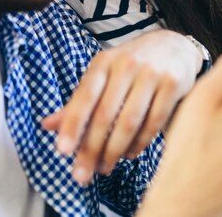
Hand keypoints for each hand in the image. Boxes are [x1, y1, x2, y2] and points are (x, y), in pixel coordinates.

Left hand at [42, 30, 199, 182]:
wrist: (175, 46)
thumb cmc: (132, 65)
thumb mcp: (104, 75)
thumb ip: (79, 101)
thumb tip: (46, 126)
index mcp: (104, 61)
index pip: (85, 95)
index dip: (72, 124)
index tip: (62, 151)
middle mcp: (127, 64)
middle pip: (105, 114)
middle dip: (91, 149)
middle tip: (82, 175)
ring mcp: (151, 73)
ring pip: (129, 122)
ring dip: (114, 151)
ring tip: (105, 167)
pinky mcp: (173, 84)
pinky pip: (154, 123)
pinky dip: (139, 143)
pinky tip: (130, 154)